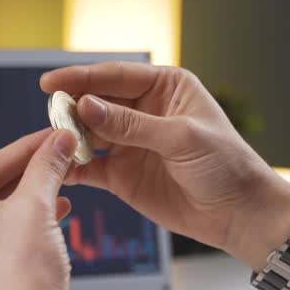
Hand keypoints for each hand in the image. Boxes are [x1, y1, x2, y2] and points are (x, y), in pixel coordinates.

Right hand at [41, 62, 289, 269]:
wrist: (238, 213)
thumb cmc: (224, 165)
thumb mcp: (180, 138)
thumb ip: (132, 124)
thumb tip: (87, 105)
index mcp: (165, 87)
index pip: (115, 76)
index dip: (81, 77)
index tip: (50, 83)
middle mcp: (143, 110)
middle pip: (96, 102)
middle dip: (72, 108)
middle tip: (50, 116)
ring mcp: (130, 143)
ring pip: (88, 133)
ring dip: (69, 137)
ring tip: (52, 143)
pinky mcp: (121, 174)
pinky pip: (89, 166)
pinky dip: (73, 166)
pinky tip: (57, 168)